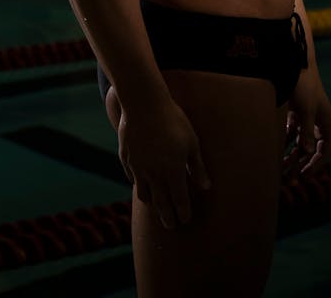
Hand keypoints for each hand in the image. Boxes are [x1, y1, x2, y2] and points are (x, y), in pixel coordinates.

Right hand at [117, 97, 210, 229]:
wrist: (143, 104)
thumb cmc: (173, 120)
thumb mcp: (192, 142)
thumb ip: (198, 167)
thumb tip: (205, 187)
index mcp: (173, 171)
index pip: (179, 199)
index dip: (183, 212)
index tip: (185, 221)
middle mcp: (154, 174)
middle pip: (161, 202)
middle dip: (167, 216)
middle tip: (170, 226)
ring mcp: (137, 167)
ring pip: (143, 193)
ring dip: (151, 201)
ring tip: (155, 205)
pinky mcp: (125, 158)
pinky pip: (132, 176)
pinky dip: (138, 182)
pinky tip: (141, 182)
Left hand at [283, 70, 330, 176]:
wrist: (294, 60)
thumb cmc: (303, 84)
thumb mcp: (305, 109)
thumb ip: (306, 131)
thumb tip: (307, 153)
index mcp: (326, 123)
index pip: (323, 151)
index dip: (314, 166)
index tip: (303, 177)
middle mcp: (318, 122)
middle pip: (310, 150)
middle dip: (300, 165)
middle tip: (289, 181)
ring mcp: (306, 118)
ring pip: (299, 143)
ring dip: (290, 156)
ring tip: (279, 171)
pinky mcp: (294, 112)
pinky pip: (290, 133)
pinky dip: (283, 143)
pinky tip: (274, 152)